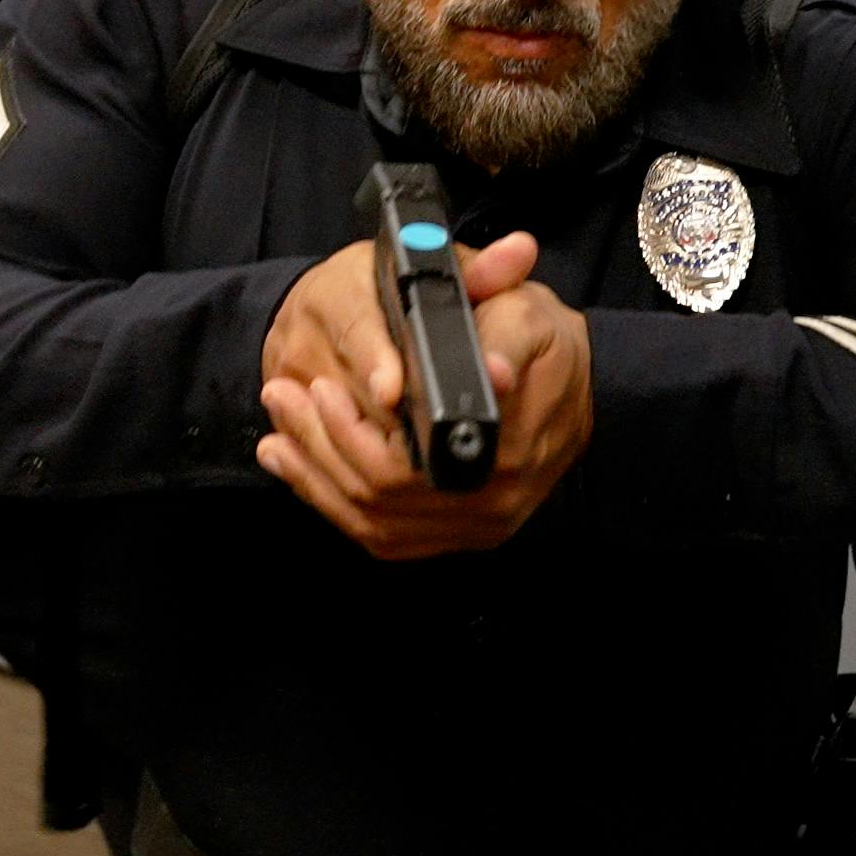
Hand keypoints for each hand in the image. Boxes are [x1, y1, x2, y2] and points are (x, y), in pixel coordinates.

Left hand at [254, 231, 590, 560]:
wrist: (580, 390)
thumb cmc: (547, 349)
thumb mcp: (531, 320)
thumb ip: (506, 338)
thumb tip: (491, 372)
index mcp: (508, 455)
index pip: (410, 467)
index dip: (355, 432)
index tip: (321, 389)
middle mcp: (490, 506)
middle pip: (379, 497)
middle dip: (318, 444)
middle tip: (281, 393)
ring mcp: (470, 528)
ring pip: (370, 521)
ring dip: (312, 476)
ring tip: (276, 430)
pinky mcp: (451, 535)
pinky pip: (378, 533)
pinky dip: (329, 500)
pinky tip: (296, 465)